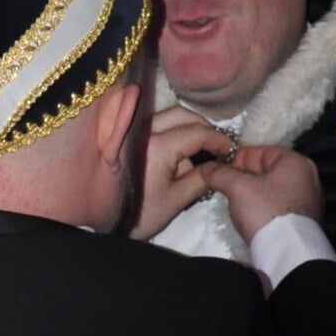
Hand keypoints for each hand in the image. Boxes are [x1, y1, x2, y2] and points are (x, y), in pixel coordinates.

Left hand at [131, 104, 235, 240]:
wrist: (105, 221)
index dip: (218, 139)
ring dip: (188, 125)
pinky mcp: (129, 137)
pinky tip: (183, 147)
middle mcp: (144, 133)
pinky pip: (156, 123)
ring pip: (168, 115)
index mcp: (158, 148)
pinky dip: (173, 128)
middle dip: (203, 127)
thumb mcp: (177, 200)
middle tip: (217, 145)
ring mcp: (134, 133)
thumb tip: (220, 165)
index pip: (196, 133)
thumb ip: (202, 178)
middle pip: (181, 114)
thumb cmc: (140, 214)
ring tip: (202, 146)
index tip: (230, 149)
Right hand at [205, 140, 322, 242]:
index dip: (236, 157)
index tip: (218, 167)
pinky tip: (250, 216)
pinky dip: (263, 207)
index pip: (260, 151)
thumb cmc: (265, 212)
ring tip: (233, 202)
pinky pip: (278, 205)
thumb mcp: (238, 188)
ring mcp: (308, 199)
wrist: (288, 253)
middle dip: (242, 177)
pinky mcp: (304, 219)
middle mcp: (307, 177)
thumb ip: (220, 174)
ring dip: (251, 193)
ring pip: (271, 189)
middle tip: (223, 185)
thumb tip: (206, 167)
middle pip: (266, 170)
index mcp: (295, 162)